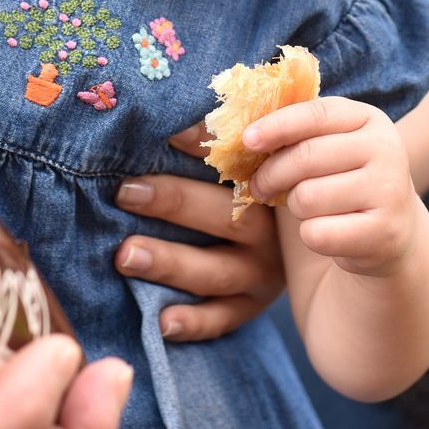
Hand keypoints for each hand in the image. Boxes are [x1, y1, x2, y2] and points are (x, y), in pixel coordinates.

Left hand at [110, 126, 286, 341]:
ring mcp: (261, 273)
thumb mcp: (240, 158)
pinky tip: (162, 322)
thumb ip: (212, 136)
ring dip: (170, 263)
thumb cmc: (240, 186)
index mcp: (265, 183)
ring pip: (217, 272)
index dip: (202, 144)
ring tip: (125, 255)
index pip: (238, 160)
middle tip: (125, 192)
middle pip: (225, 216)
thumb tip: (164, 106)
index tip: (164, 133)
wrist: (304, 235)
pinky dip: (193, 323)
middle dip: (173, 203)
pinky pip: (222, 320)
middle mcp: (267, 229)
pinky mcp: (249, 308)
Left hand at [244, 98, 421, 276]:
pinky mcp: (384, 232)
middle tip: (259, 187)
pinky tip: (325, 232)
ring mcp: (389, 191)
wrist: (391, 232)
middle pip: (305, 157)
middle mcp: (387, 149)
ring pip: (307, 197)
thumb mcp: (331, 147)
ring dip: (296, 207)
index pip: (315, 114)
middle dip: (271, 175)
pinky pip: (317, 233)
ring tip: (307, 209)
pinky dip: (310, 235)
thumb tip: (244, 135)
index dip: (276, 126)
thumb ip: (298, 134)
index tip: (247, 140)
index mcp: (370, 119)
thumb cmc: (345, 182)